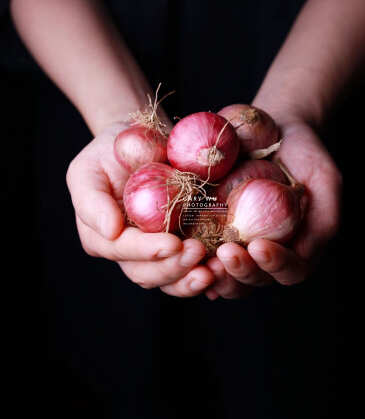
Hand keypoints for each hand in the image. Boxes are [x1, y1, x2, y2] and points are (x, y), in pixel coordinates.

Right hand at [66, 123, 213, 296]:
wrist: (138, 139)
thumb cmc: (108, 152)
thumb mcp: (87, 168)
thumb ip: (91, 200)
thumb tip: (109, 230)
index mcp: (102, 238)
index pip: (124, 251)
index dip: (148, 251)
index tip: (173, 243)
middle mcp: (128, 252)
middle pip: (148, 274)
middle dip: (174, 268)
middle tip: (198, 254)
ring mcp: (155, 252)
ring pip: (171, 279)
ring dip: (192, 279)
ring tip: (215, 271)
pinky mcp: (180, 246)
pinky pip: (192, 268)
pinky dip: (208, 273)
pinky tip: (224, 269)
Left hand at [205, 120, 341, 298]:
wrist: (273, 128)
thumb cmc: (304, 154)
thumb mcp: (324, 179)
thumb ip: (324, 216)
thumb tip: (304, 252)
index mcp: (295, 247)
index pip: (290, 271)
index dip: (276, 264)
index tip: (259, 246)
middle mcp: (264, 253)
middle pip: (253, 280)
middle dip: (240, 271)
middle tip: (226, 253)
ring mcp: (236, 246)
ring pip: (224, 276)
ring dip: (212, 273)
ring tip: (199, 256)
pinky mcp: (208, 231)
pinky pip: (198, 253)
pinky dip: (188, 258)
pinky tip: (179, 250)